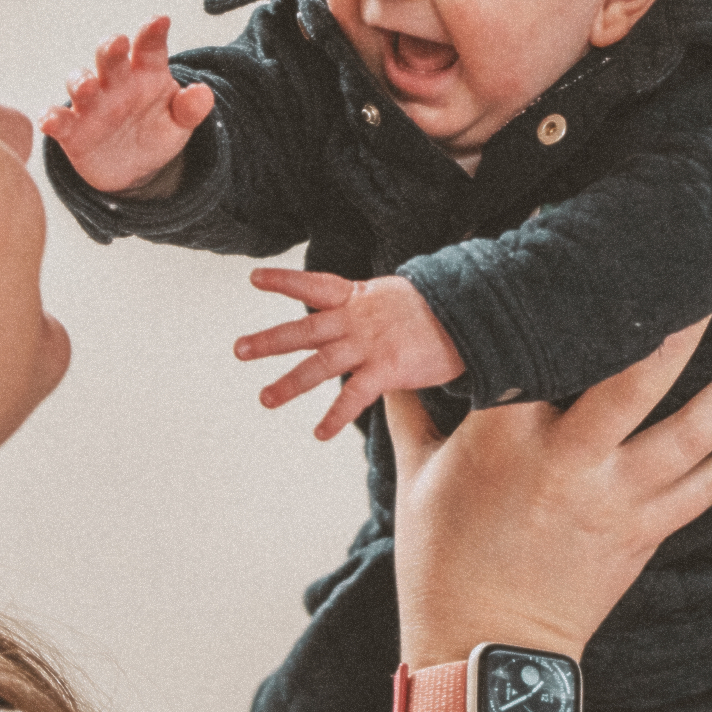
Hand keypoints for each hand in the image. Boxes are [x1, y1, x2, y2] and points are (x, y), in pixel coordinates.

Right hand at [39, 16, 214, 193]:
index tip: (160, 20)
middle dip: (111, 48)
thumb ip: (190, 109)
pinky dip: (52, 119)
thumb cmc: (156, 132)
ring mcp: (92, 105)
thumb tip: (204, 94)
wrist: (135, 168)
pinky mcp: (73, 131)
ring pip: (81, 84)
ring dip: (81, 81)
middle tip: (117, 43)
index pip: (150, 48)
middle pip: (110, 58)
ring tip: (87, 86)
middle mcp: (116, 83)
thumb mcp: (180, 123)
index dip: (153, 33)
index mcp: (146, 74)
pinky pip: (59, 122)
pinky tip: (49, 121)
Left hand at [235, 269, 463, 439]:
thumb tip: (355, 313)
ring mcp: (369, 345)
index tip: (253, 279)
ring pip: (320, 365)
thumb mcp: (396, 296)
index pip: (314, 285)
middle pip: (304, 330)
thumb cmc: (438, 308)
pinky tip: (318, 433)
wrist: (473, 314)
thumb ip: (368, 307)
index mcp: (358, 298)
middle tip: (238, 350)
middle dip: (269, 340)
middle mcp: (356, 320)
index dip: (283, 282)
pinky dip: (335, 416)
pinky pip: (353, 397)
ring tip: (265, 398)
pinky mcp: (387, 369)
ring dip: (289, 384)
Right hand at [386, 319, 711, 673]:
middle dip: (682, 325)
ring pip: (696, 429)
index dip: (561, 288)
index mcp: (506, 434)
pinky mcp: (649, 531)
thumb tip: (395, 357)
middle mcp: (570, 459)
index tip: (581, 233)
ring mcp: (618, 498)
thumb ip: (413, 408)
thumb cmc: (441, 564)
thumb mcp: (416, 477)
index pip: (541, 342)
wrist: (483, 656)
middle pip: (639, 376)